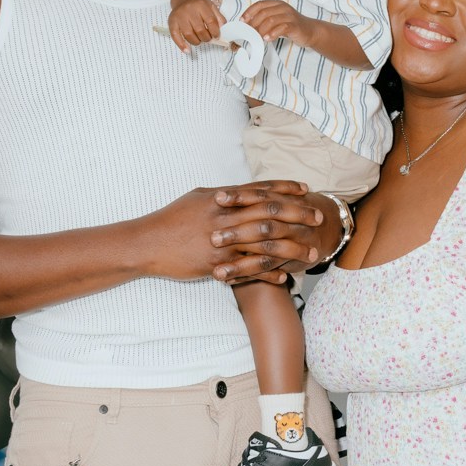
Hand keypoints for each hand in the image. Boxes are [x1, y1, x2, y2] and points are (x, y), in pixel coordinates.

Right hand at [136, 184, 330, 280]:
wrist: (147, 242)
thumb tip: (240, 192)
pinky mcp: (216, 262)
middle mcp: (225, 216)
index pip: (260, 189)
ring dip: (291, 248)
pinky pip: (249, 268)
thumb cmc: (171, 220)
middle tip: (318, 218)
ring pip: (265, 242)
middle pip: (270, 212)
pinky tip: (285, 277)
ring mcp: (222, 240)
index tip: (305, 189)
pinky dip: (269, 272)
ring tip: (310, 253)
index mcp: (222, 197)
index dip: (285, 188)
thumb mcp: (198, 198)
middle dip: (297, 214)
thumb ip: (223, 196)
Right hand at [169, 0, 221, 49]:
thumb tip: (223, 30)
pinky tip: (187, 50)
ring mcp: (179, 16)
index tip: (216, 36)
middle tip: (207, 38)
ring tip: (199, 40)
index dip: (215, 32)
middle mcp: (189, 9)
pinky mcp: (172, 21)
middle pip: (200, 30)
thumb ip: (219, 18)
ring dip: (196, 42)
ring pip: (188, 35)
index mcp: (201, 5)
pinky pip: (175, 36)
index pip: (210, 22)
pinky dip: (181, 45)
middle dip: (206, 38)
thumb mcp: (211, 7)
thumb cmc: (199, 5)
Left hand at [240, 0, 305, 45]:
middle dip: (253, 23)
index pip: (259, 5)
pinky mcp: (294, 25)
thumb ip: (265, 20)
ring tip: (257, 37)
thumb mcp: (277, 20)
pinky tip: (267, 39)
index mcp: (277, 4)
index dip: (249, 12)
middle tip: (249, 33)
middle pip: (263, 13)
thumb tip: (248, 25)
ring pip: (271, 20)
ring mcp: (289, 16)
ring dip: (261, 30)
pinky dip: (272, 34)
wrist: (311, 31)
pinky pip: (281, 28)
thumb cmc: (291, 26)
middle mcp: (283, 8)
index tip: (242, 21)